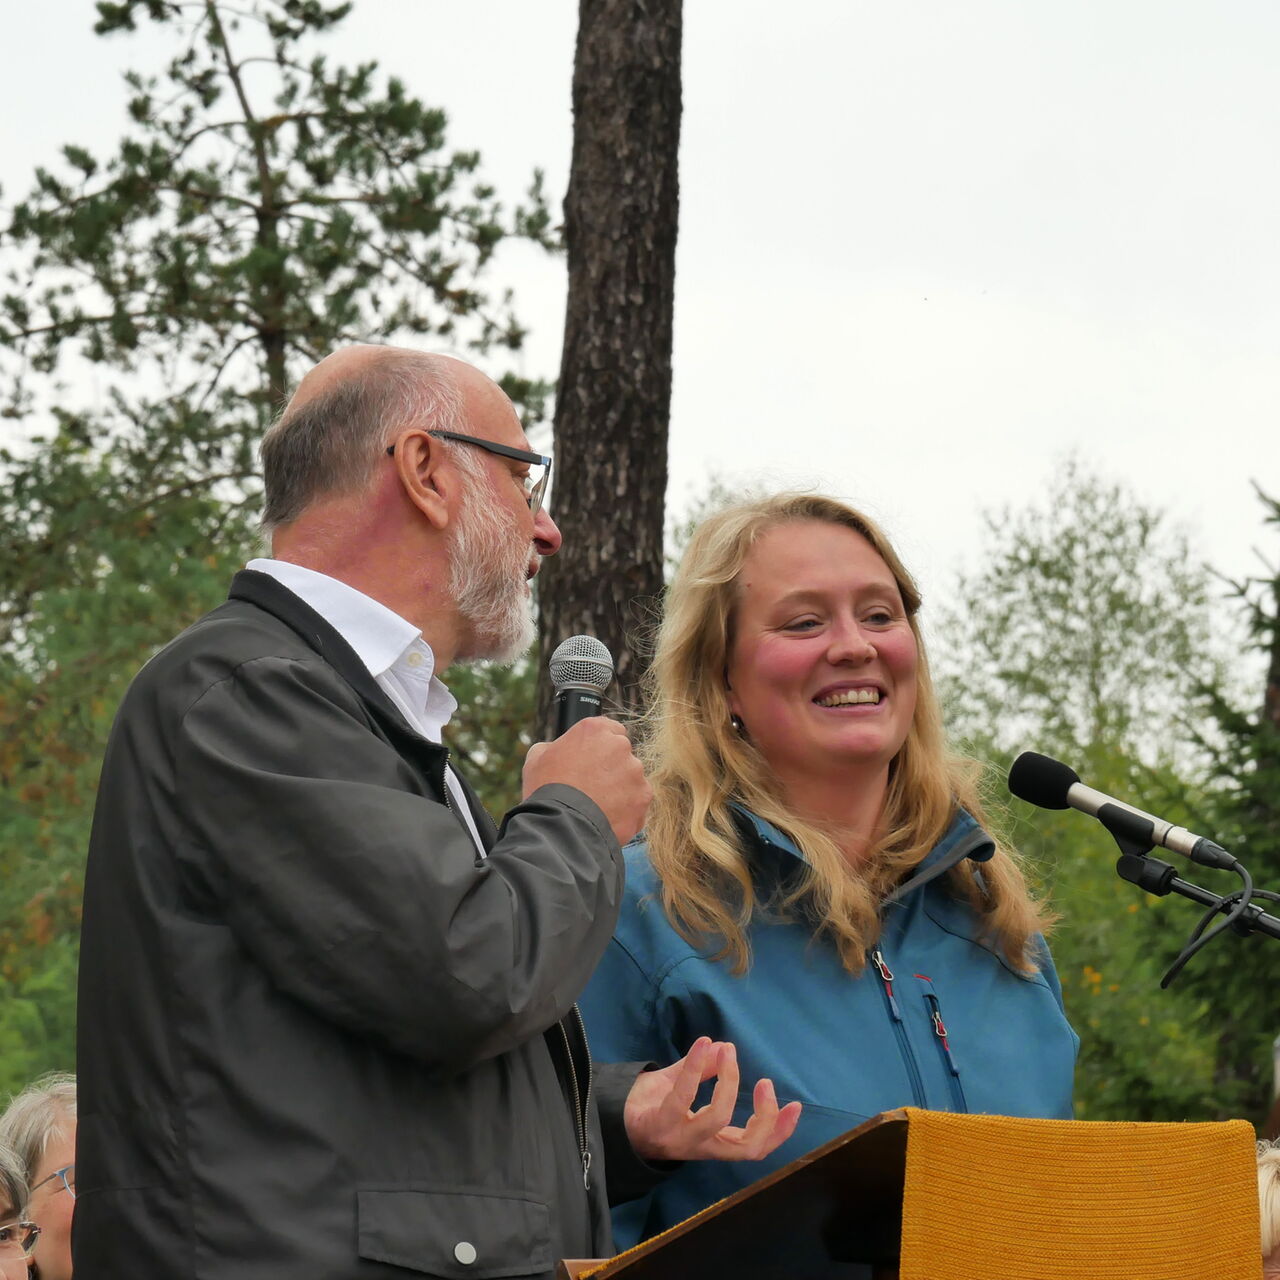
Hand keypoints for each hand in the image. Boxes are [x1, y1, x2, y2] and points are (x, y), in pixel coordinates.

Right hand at [523, 718, 650, 845]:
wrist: (561, 826)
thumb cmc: (546, 790)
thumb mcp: (538, 758)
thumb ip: (555, 747)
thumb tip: (561, 750)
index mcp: (595, 730)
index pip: (610, 730)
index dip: (599, 748)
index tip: (592, 762)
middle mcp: (619, 745)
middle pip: (621, 754)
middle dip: (610, 768)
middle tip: (591, 787)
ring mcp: (634, 771)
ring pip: (631, 778)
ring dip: (620, 789)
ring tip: (598, 806)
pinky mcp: (643, 796)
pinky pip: (637, 801)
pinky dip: (627, 809)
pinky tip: (607, 817)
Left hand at [622, 1037, 801, 1162]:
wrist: (611, 1119)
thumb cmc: (650, 1106)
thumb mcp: (682, 1090)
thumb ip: (704, 1072)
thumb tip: (723, 1047)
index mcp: (713, 1143)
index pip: (755, 1148)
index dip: (779, 1132)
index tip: (795, 1106)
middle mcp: (701, 1147)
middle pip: (746, 1148)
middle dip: (764, 1117)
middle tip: (766, 1083)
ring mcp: (681, 1139)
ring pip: (718, 1120)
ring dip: (729, 1082)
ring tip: (728, 1052)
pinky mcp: (660, 1123)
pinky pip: (684, 1096)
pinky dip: (697, 1067)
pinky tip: (703, 1043)